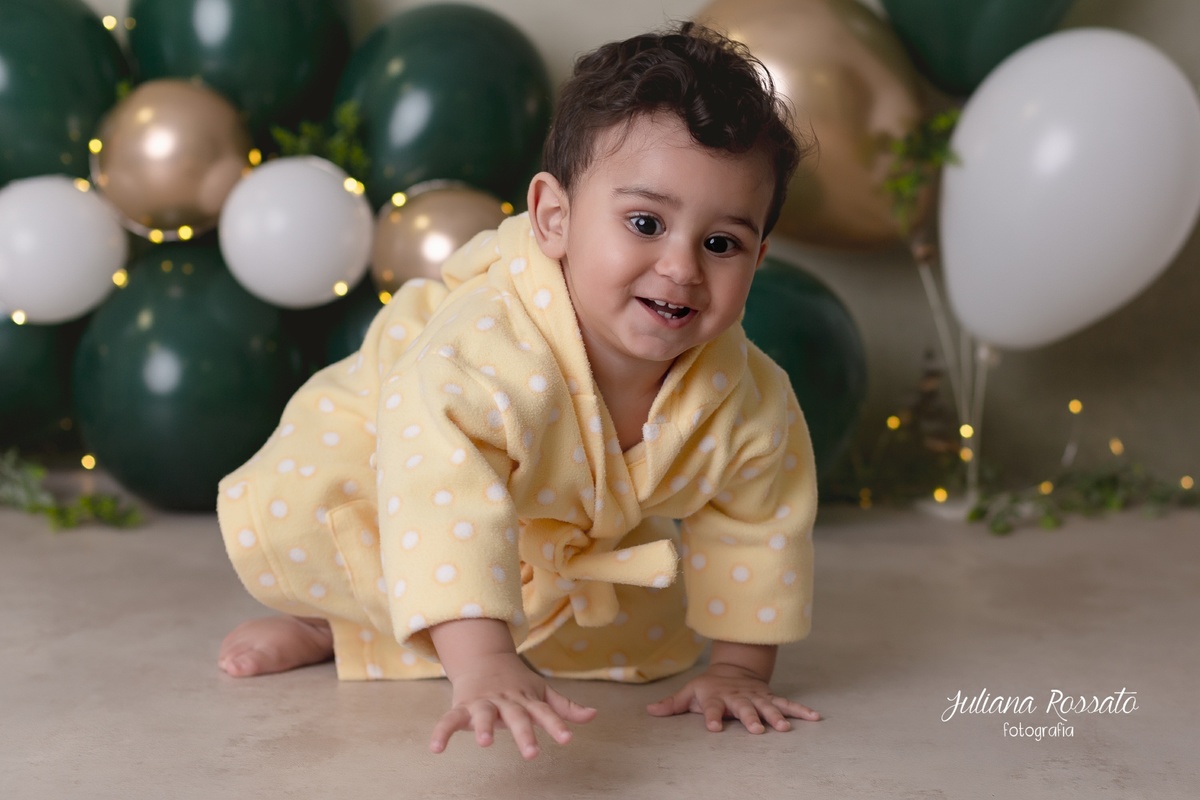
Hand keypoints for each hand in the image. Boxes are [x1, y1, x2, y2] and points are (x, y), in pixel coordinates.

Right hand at [429, 652, 596, 758]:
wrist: (483, 658)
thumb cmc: (516, 682)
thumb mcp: (540, 692)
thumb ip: (563, 707)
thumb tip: (593, 715)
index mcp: (526, 699)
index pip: (544, 712)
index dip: (556, 725)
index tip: (567, 738)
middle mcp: (506, 700)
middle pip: (516, 716)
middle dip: (523, 733)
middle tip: (532, 753)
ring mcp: (483, 702)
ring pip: (483, 715)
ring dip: (483, 727)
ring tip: (485, 742)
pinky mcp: (462, 707)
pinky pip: (449, 720)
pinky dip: (442, 732)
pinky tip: (436, 749)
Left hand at [646, 662, 820, 732]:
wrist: (735, 668)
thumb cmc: (709, 685)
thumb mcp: (689, 692)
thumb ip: (672, 704)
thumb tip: (649, 710)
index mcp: (716, 697)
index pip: (712, 708)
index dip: (711, 717)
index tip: (712, 728)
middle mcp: (738, 698)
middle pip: (744, 708)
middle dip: (750, 718)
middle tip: (757, 730)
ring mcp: (756, 697)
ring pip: (768, 706)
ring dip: (777, 716)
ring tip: (785, 728)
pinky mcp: (770, 698)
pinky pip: (787, 704)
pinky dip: (801, 711)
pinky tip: (815, 718)